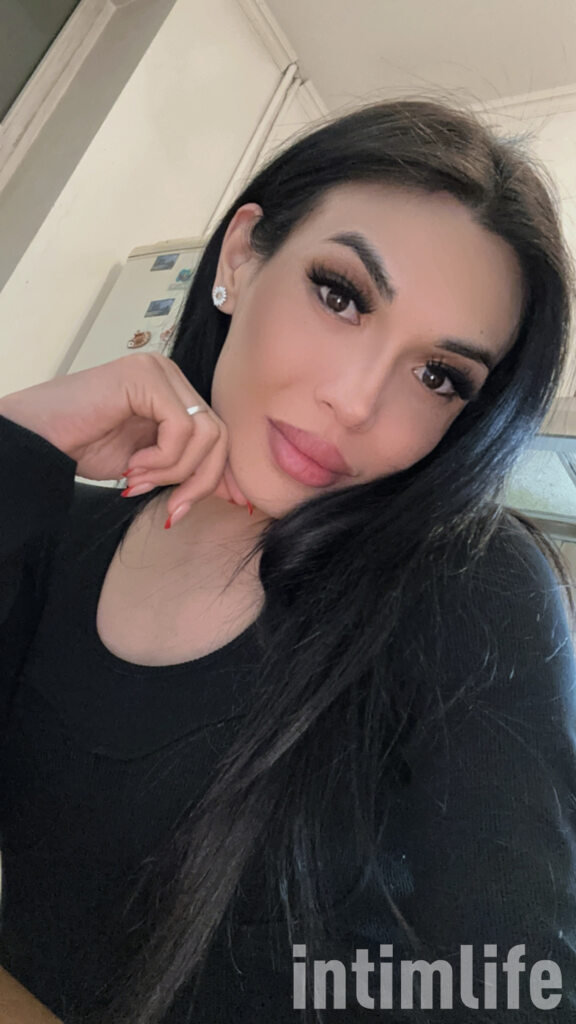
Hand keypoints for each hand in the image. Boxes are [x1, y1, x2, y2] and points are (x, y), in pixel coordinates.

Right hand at [0, 353, 247, 520]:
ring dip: (175, 472)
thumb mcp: (150, 465)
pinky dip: (162, 460)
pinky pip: (181, 429)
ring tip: (138, 481)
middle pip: (219, 434)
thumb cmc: (82, 447)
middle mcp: (170, 376)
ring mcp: (159, 371)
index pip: (218, 433)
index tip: (218, 506)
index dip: (220, 474)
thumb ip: (188, 468)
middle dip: (201, 480)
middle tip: (171, 509)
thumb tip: (237, 494)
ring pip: (206, 433)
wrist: (36, 439)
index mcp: (173, 391)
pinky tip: (131, 467)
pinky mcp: (145, 377)